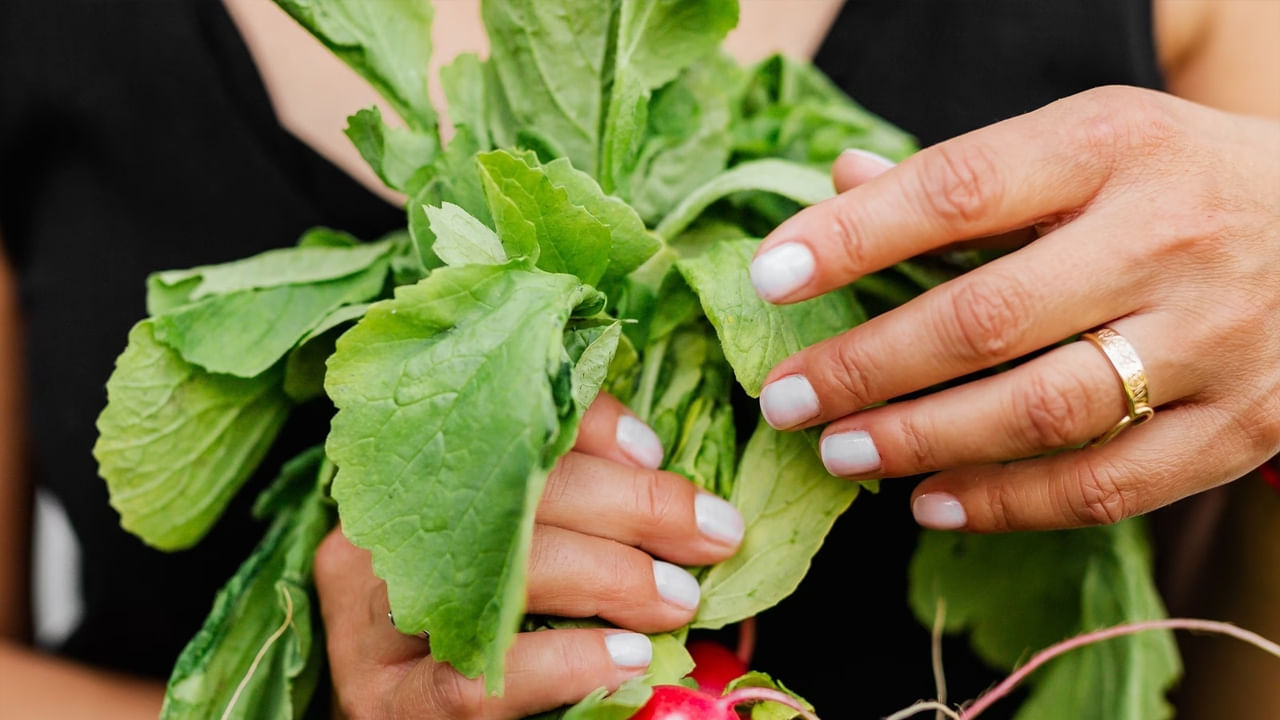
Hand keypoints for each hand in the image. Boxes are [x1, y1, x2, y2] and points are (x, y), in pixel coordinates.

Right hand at [315, 393, 744, 718]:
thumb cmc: (476, 635)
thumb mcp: (511, 556)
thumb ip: (564, 514)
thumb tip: (666, 487)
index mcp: (406, 489)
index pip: (498, 427)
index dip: (585, 429)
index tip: (655, 454)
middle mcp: (374, 541)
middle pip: (507, 495)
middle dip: (629, 505)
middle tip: (710, 531)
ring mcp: (370, 626)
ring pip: (495, 576)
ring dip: (608, 579)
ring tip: (678, 600)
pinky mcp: (388, 703)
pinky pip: (477, 678)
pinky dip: (565, 662)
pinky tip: (627, 659)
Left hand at [748, 86, 1279, 531]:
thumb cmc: (1178, 180)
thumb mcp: (1084, 143)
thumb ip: (963, 173)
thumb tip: (837, 182)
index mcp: (1112, 146)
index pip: (957, 191)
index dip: (851, 238)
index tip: (770, 278)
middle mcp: (1167, 238)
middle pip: (986, 318)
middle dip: (867, 367)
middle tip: (787, 398)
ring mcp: (1212, 339)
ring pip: (1041, 412)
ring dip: (921, 442)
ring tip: (841, 454)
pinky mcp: (1238, 425)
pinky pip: (1106, 486)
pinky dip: (1007, 504)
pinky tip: (930, 503)